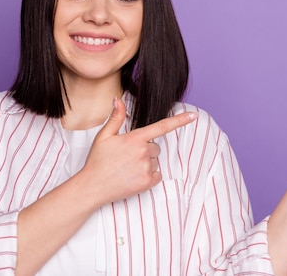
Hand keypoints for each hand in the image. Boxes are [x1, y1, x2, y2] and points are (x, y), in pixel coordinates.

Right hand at [80, 97, 196, 203]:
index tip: (194, 116)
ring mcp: (146, 168)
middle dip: (145, 150)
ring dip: (146, 163)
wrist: (92, 187)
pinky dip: (149, 176)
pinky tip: (133, 177)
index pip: (162, 126)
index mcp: (135, 138)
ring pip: (155, 161)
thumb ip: (115, 117)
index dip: (180, 120)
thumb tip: (117, 99)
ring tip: (127, 168)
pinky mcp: (148, 182)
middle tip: (127, 157)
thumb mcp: (104, 136)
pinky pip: (157, 175)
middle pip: (155, 147)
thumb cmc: (97, 161)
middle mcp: (143, 152)